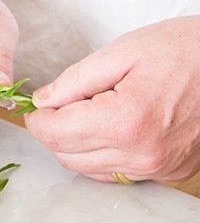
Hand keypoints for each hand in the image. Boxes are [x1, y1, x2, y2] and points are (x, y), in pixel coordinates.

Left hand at [24, 16, 199, 182]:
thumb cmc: (187, 50)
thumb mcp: (124, 51)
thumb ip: (74, 80)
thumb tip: (43, 101)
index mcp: (125, 121)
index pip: (55, 134)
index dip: (37, 119)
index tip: (37, 107)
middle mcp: (140, 154)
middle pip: (66, 155)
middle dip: (55, 130)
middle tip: (64, 104)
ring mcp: (155, 167)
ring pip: (87, 168)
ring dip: (76, 144)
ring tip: (93, 111)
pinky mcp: (166, 172)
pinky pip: (114, 172)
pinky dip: (101, 154)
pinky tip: (111, 128)